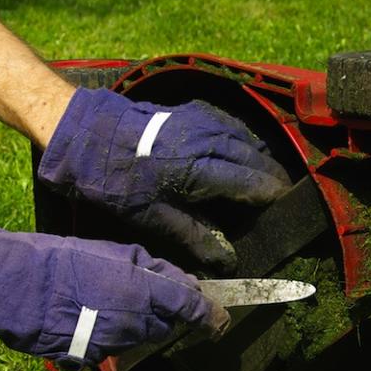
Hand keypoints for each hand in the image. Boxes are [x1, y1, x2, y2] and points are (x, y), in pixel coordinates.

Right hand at [0, 228, 228, 366]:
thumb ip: (153, 269)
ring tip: (107, 302)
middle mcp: (136, 322)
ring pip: (141, 337)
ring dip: (136, 324)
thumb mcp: (114, 252)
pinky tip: (89, 316)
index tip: (218, 318)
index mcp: (145, 291)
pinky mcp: (94, 357)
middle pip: (166, 325)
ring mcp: (115, 342)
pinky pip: (114, 347)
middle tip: (143, 296)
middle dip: (164, 315)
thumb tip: (183, 282)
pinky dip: (110, 335)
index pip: (191, 308)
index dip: (208, 314)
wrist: (18, 287)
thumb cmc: (65, 260)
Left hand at [37, 88, 291, 270]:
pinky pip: (232, 125)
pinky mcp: (193, 110)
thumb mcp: (151, 217)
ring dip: (262, 158)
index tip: (287, 210)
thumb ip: (195, 236)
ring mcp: (202, 121)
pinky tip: (245, 151)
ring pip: (247, 139)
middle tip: (286, 197)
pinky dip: (245, 140)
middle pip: (256, 159)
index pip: (253, 183)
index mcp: (200, 170)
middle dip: (274, 178)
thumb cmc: (114, 180)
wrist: (84, 133)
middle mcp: (208, 141)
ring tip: (272, 178)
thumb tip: (228, 260)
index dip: (273, 197)